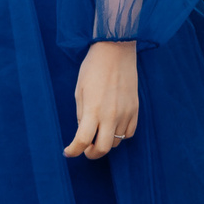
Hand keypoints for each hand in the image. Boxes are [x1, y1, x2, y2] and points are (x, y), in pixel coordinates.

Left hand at [66, 40, 139, 159]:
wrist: (116, 50)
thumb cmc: (92, 69)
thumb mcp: (79, 91)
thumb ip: (81, 115)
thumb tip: (84, 132)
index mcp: (93, 110)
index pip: (82, 141)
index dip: (73, 151)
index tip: (68, 152)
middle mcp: (111, 114)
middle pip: (103, 149)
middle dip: (92, 154)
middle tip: (85, 149)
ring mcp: (125, 112)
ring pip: (116, 141)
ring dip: (105, 141)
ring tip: (98, 132)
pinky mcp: (135, 108)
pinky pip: (129, 132)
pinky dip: (120, 135)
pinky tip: (112, 126)